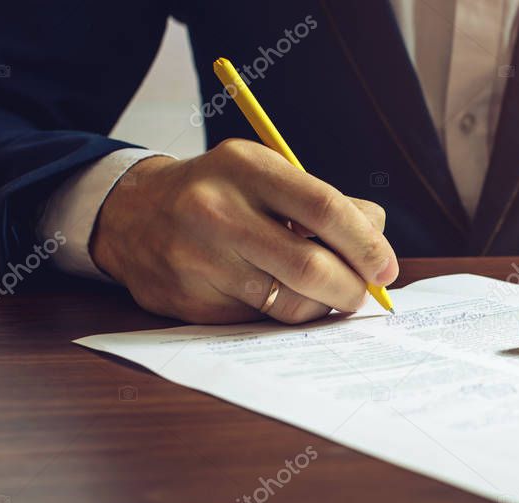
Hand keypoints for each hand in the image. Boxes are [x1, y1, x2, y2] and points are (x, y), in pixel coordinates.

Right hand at [91, 139, 397, 323]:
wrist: (132, 216)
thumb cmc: (219, 194)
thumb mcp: (266, 175)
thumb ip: (326, 201)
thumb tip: (378, 239)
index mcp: (245, 167)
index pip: (325, 208)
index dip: (366, 245)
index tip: (386, 268)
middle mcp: (217, 211)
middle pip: (310, 266)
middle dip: (351, 288)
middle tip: (364, 294)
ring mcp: (199, 259)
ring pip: (289, 302)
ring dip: (322, 306)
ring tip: (326, 294)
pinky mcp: (190, 301)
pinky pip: (259, 320)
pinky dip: (285, 314)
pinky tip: (283, 297)